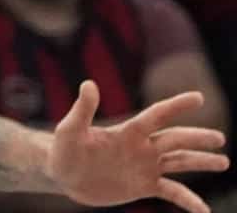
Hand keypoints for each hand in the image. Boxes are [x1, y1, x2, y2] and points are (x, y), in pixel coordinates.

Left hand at [47, 82, 227, 212]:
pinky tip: (205, 211)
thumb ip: (83, 109)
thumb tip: (89, 83)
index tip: (198, 97)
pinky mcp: (143, 186)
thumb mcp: (70, 129)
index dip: (176, 106)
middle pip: (175, 139)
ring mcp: (145, 166)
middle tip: (220, 138)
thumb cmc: (63, 149)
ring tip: (224, 161)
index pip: (156, 115)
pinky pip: (172, 193)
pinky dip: (189, 201)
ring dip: (201, 162)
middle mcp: (141, 147)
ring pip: (180, 163)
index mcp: (127, 131)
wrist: (63, 175)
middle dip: (197, 138)